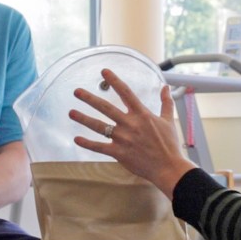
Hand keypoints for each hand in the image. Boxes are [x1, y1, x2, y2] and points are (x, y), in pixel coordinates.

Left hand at [70, 68, 195, 198]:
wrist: (168, 167)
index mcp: (142, 114)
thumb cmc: (169, 144)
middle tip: (77, 91)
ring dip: (83, 118)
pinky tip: (76, 139)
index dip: (114, 80)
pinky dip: (87, 143)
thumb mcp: (168, 120)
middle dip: (89, 98)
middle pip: (106, 108)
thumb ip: (166, 102)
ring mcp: (123, 138)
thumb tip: (165, 87)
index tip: (104, 71)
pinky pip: (99, 147)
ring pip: (99, 126)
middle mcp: (130, 124)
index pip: (125, 92)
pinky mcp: (119, 153)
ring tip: (71, 112)